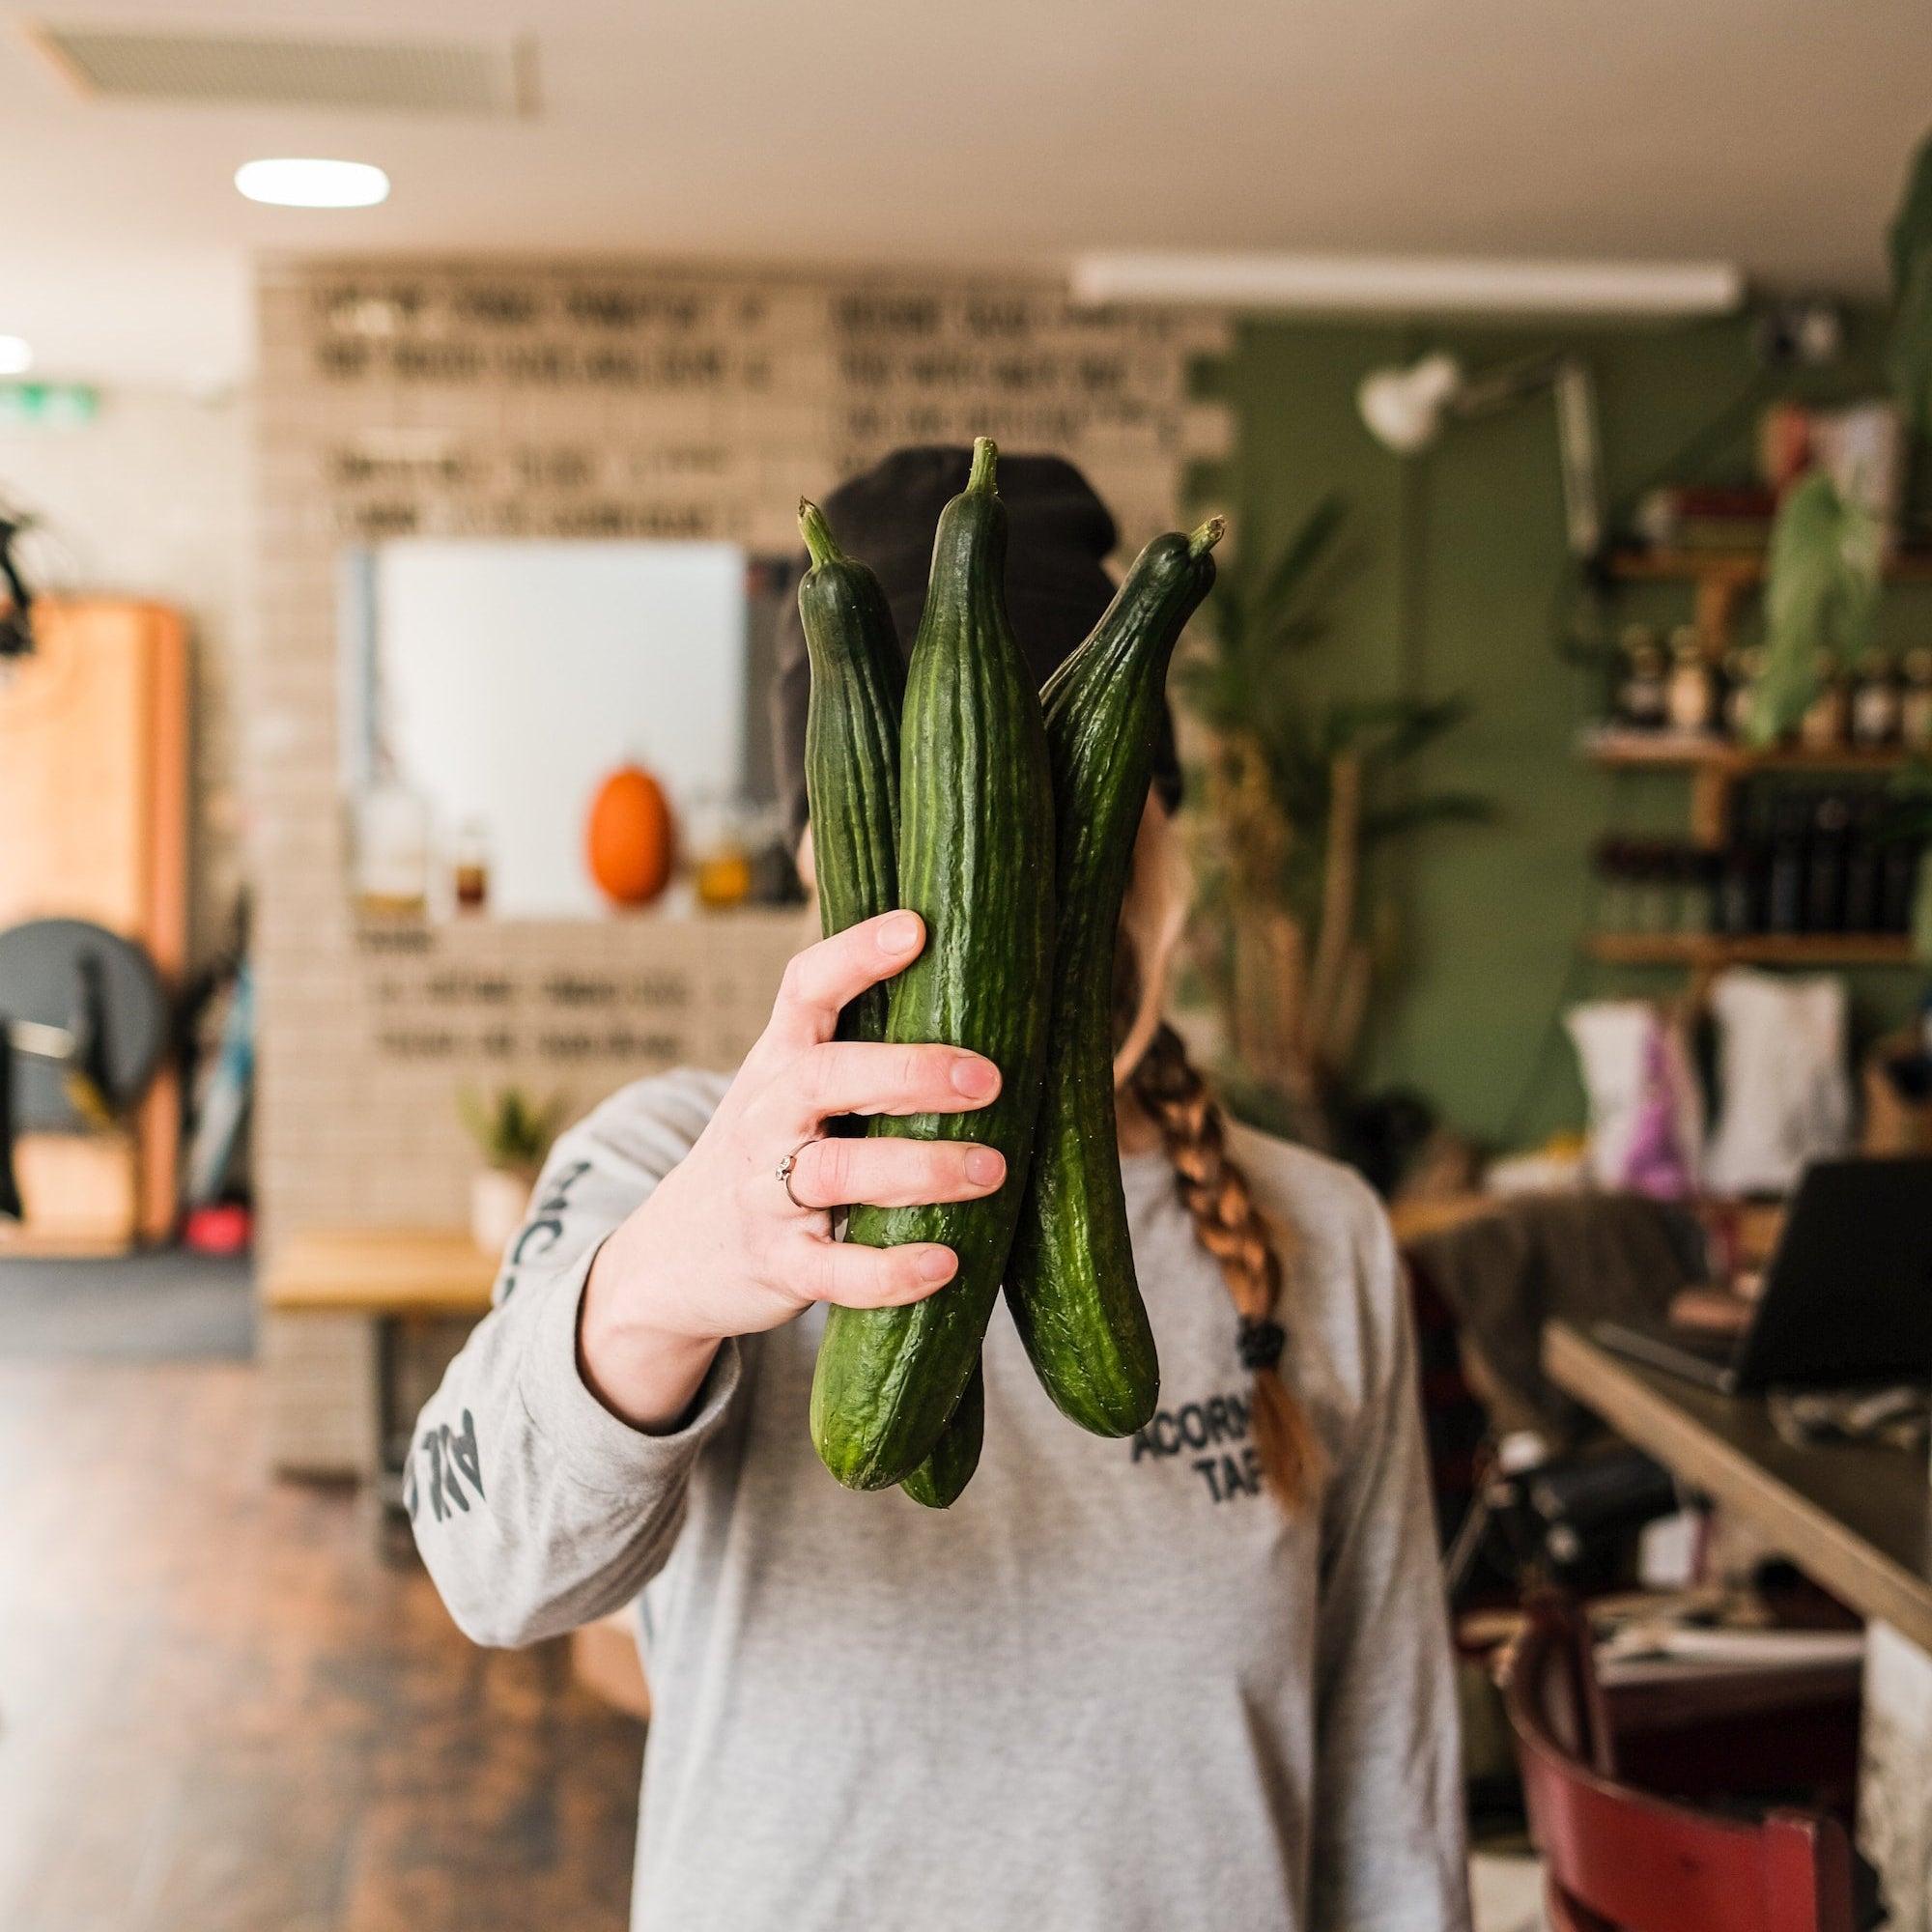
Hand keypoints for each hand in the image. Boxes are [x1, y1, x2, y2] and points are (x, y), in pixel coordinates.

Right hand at [579, 910, 1005, 1429]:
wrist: (673, 1258)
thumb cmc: (769, 1156)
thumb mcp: (789, 1091)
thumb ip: (858, 1050)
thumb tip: (980, 989)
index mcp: (778, 1063)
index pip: (805, 989)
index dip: (856, 954)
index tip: (916, 928)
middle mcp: (767, 1118)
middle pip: (827, 1077)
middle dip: (910, 1073)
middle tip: (987, 1079)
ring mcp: (766, 1193)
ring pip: (835, 1173)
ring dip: (920, 1169)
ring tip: (991, 1171)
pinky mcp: (778, 1265)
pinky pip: (835, 1271)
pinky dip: (892, 1270)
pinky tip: (946, 1263)